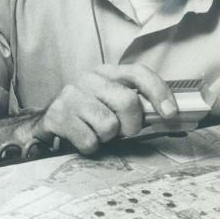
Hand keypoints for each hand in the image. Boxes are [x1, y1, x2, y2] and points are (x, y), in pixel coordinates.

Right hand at [34, 64, 176, 154]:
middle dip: (132, 125)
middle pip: (128, 102)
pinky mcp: (58, 116)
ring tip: (98, 132)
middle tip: (125, 132)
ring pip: (109, 125)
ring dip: (108, 137)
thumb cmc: (89, 114)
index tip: (170, 113)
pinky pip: (90, 141)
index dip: (158, 92)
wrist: (49, 123)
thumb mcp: (111, 101)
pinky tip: (83, 138)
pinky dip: (91, 146)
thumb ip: (137, 103)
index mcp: (107, 72)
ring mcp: (71, 96)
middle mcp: (89, 79)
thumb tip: (169, 115)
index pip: (139, 73)